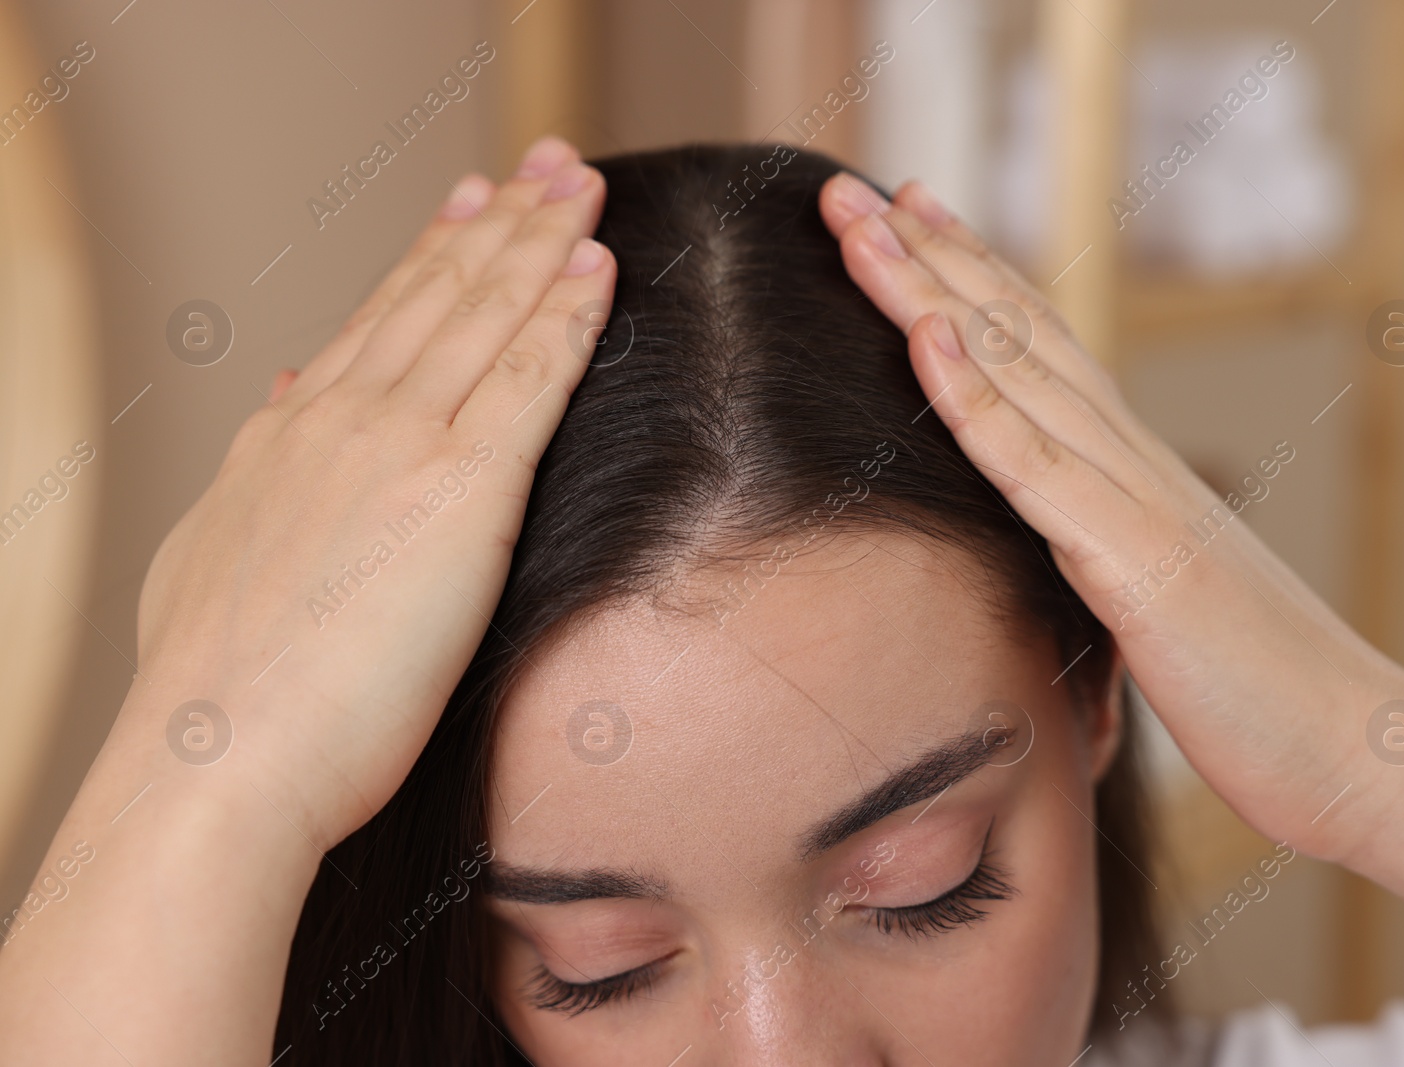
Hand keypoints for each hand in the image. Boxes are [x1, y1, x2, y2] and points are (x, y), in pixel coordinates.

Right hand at [130, 136, 613, 845]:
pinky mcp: (461, 493)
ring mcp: (400, 446)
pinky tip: (599, 272)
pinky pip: (528, 379)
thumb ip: (263, 470)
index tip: (474, 204)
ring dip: (543, 245)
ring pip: (486, 316)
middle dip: (502, 222)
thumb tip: (285, 400)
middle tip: (549, 163)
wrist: (222, 759)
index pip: (378, 319)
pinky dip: (566, 317)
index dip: (434, 254)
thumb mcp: (218, 552)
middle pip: (439, 294)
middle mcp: (342, 416)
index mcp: (289, 434)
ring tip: (583, 187)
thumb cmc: (222, 690)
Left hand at [817, 173, 1403, 861]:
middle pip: (1018, 335)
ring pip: (1017, 372)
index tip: (909, 223)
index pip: (1040, 353)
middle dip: (931, 258)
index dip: (972, 283)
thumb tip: (1056, 563)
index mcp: (1135, 475)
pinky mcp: (1136, 561)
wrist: (1355, 750)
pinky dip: (975, 396)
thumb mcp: (1159, 613)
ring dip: (929, 292)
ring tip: (862, 222)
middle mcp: (1133, 463)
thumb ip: (1105, 566)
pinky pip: (1037, 466)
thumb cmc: (1257, 696)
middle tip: (856, 191)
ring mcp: (1136, 501)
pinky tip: (925, 334)